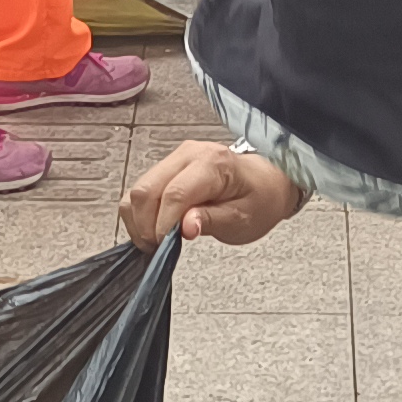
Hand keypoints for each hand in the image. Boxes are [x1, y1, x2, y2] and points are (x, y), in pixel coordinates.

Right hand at [121, 141, 301, 249]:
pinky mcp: (166, 167)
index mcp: (213, 163)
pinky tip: (154, 227)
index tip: (167, 245)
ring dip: (139, 221)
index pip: (174, 194)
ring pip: (137, 190)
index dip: (165, 225)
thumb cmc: (258, 198)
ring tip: (157, 240)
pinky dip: (140, 213)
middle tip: (159, 247)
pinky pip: (140, 190)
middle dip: (146, 225)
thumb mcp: (243, 218)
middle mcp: (189, 154)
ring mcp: (174, 158)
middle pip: (146, 190)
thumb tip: (185, 227)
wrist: (264, 182)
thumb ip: (211, 221)